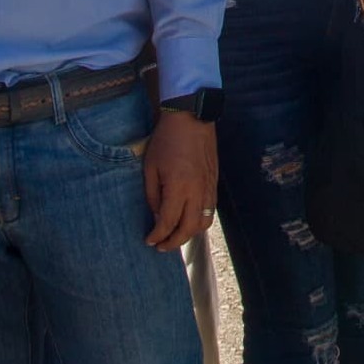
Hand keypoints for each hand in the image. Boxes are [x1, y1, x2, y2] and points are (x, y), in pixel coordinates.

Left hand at [144, 110, 217, 248]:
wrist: (192, 117)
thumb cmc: (166, 140)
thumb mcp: (150, 168)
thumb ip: (153, 195)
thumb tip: (156, 215)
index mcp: (179, 187)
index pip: (168, 222)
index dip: (157, 236)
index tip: (148, 241)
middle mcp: (197, 190)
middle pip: (189, 228)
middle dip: (174, 242)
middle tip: (161, 246)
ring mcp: (209, 186)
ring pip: (204, 222)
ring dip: (190, 233)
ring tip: (176, 235)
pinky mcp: (214, 181)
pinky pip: (211, 209)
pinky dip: (199, 220)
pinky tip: (188, 218)